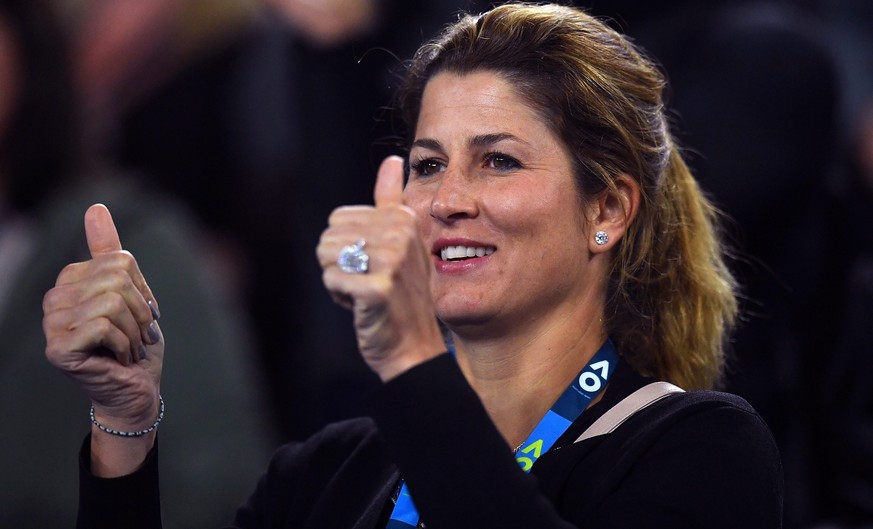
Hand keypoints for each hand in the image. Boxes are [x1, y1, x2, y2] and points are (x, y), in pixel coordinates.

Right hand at [43, 204, 162, 473]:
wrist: (136, 389)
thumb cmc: (135, 343)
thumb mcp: (132, 292)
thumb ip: (111, 252)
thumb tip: (95, 206)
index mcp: (70, 280)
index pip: (120, 261)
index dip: (142, 290)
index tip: (141, 315)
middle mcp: (53, 298)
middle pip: (116, 278)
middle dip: (140, 310)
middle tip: (139, 334)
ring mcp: (51, 324)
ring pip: (112, 301)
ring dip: (135, 330)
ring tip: (130, 347)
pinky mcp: (57, 348)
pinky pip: (104, 324)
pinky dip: (125, 343)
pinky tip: (119, 358)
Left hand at [317, 156, 444, 380]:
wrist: (414, 346)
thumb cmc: (402, 295)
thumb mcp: (404, 241)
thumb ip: (393, 200)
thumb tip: (392, 160)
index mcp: (403, 218)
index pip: (338, 218)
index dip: (349, 246)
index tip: (376, 265)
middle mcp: (400, 234)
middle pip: (328, 236)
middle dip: (341, 264)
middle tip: (370, 282)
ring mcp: (391, 261)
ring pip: (325, 256)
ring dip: (339, 280)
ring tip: (367, 293)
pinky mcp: (378, 288)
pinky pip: (331, 280)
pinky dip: (341, 297)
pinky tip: (364, 306)